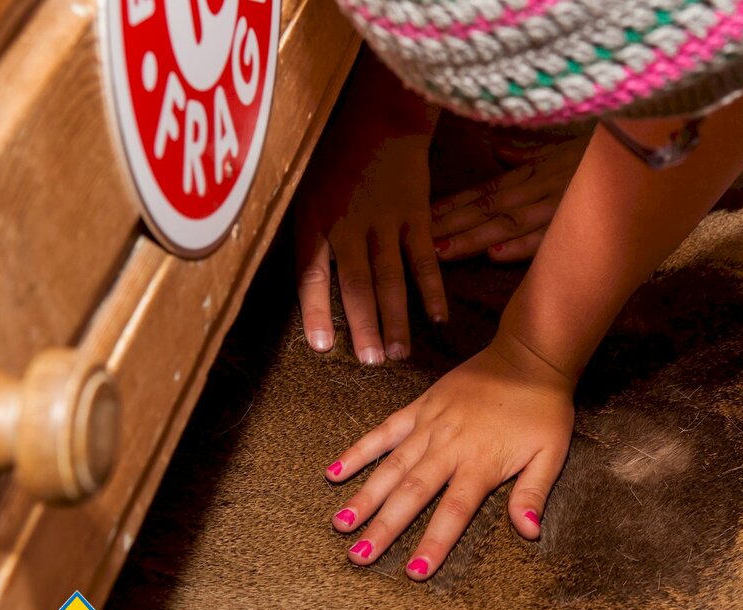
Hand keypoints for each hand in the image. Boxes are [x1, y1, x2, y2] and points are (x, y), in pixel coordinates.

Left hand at [296, 71, 446, 362]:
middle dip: (364, 326)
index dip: (317, 312)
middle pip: (357, 285)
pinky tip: (438, 317)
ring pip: (391, 278)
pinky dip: (432, 288)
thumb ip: (306, 233)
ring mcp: (385, 221)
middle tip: (371, 362)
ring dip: (396, 318)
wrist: (380, 115)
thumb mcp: (305, 189)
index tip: (323, 347)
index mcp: (315, 220)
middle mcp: (349, 224)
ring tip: (399, 352)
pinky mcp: (416, 215)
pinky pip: (424, 258)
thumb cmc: (337, 155)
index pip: (312, 274)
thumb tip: (305, 279)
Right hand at [324, 332, 574, 578]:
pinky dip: (359, 451)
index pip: (453, 512)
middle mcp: (450, 446)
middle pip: (412, 494)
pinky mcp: (421, 406)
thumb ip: (533, 492)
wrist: (528, 357)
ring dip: (365, 496)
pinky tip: (335, 472)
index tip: (414, 571)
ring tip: (341, 523)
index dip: (434, 542)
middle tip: (359, 556)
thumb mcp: (551, 453)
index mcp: (481, 463)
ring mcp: (431, 425)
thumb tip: (529, 531)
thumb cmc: (543, 409)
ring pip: (392, 466)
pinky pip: (384, 431)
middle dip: (384, 527)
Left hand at [429, 136, 587, 261]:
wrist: (642, 151)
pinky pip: (547, 237)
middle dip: (453, 224)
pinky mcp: (579, 223)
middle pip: (489, 208)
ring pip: (509, 223)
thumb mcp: (562, 149)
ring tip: (444, 252)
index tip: (426, 215)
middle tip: (421, 239)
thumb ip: (528, 155)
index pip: (487, 190)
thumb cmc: (601, 155)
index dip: (455, 203)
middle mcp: (539, 188)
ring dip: (474, 238)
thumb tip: (496, 151)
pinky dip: (521, 246)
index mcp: (534, 173)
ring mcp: (558, 206)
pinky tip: (494, 255)